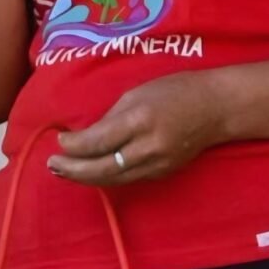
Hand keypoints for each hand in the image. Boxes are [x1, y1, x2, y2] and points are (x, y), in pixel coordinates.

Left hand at [50, 73, 226, 185]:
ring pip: (114, 178)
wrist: (216, 108)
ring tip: (64, 172)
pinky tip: (92, 172)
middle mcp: (148, 146)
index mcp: (140, 119)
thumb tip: (85, 136)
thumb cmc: (176, 91)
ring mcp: (157, 164)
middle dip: (73, 169)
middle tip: (52, 164)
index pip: (98, 141)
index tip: (59, 141)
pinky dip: (107, 176)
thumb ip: (112, 117)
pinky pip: (128, 178)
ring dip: (86, 177)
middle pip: (102, 168)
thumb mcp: (138, 93)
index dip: (74, 146)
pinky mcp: (163, 173)